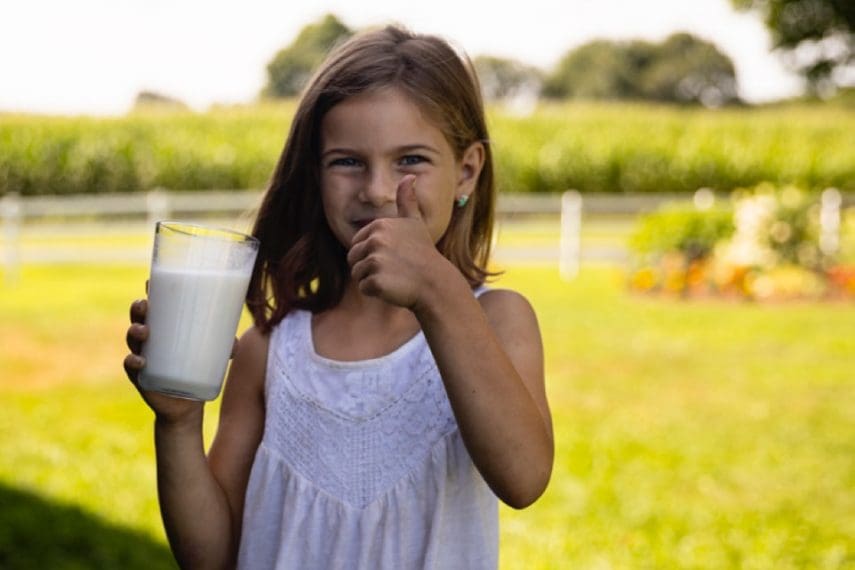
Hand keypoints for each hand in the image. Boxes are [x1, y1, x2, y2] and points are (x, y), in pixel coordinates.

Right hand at [123, 286, 237, 422]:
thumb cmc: (199, 371)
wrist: (187, 406)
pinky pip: (130, 366)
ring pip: (132, 339)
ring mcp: (143, 357)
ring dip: (134, 332)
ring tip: (144, 331)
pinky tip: (140, 360)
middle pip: (138, 318)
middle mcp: (150, 340)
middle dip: (138, 308)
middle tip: (145, 305)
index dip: (149, 292)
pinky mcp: (141, 377)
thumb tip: (236, 343)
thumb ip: (226, 346)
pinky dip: (132, 362)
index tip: (150, 282)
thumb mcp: (214, 355)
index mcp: (165, 329)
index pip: (155, 306)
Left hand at [347, 175, 447, 308]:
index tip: (392, 256)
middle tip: (393, 269)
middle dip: (369, 268)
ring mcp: (376, 261)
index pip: (357, 244)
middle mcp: (376, 240)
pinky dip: (376, 292)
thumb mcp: (415, 223)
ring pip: (357, 274)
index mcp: (380, 226)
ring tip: (393, 278)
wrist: (435, 283)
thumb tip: (409, 176)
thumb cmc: (423, 254)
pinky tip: (393, 288)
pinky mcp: (375, 281)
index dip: (372, 253)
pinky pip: (364, 288)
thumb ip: (407, 201)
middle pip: (354, 259)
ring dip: (372, 280)